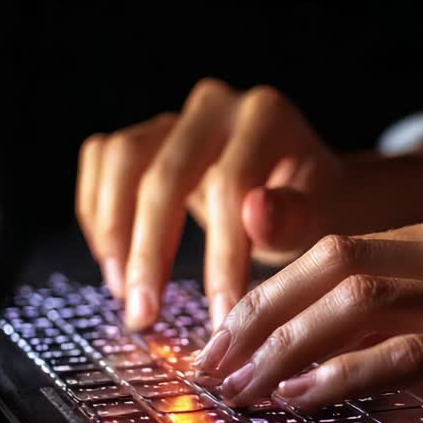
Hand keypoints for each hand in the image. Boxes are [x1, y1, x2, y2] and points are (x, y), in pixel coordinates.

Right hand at [76, 79, 422, 330]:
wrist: (306, 185)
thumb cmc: (317, 206)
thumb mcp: (323, 218)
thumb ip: (294, 218)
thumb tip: (254, 213)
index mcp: (267, 116)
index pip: (231, 186)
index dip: (222, 257)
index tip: (222, 318)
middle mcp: (216, 104)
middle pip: (165, 174)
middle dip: (150, 253)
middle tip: (146, 317)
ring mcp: (176, 114)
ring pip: (121, 159)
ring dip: (114, 231)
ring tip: (124, 294)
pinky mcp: (148, 133)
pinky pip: (102, 159)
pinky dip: (99, 210)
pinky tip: (113, 262)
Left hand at [193, 203, 422, 422]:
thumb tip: (365, 322)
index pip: (343, 242)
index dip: (274, 283)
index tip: (232, 324)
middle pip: (334, 264)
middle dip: (259, 313)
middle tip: (213, 360)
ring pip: (359, 303)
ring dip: (287, 346)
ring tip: (242, 385)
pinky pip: (411, 354)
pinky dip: (345, 376)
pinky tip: (307, 400)